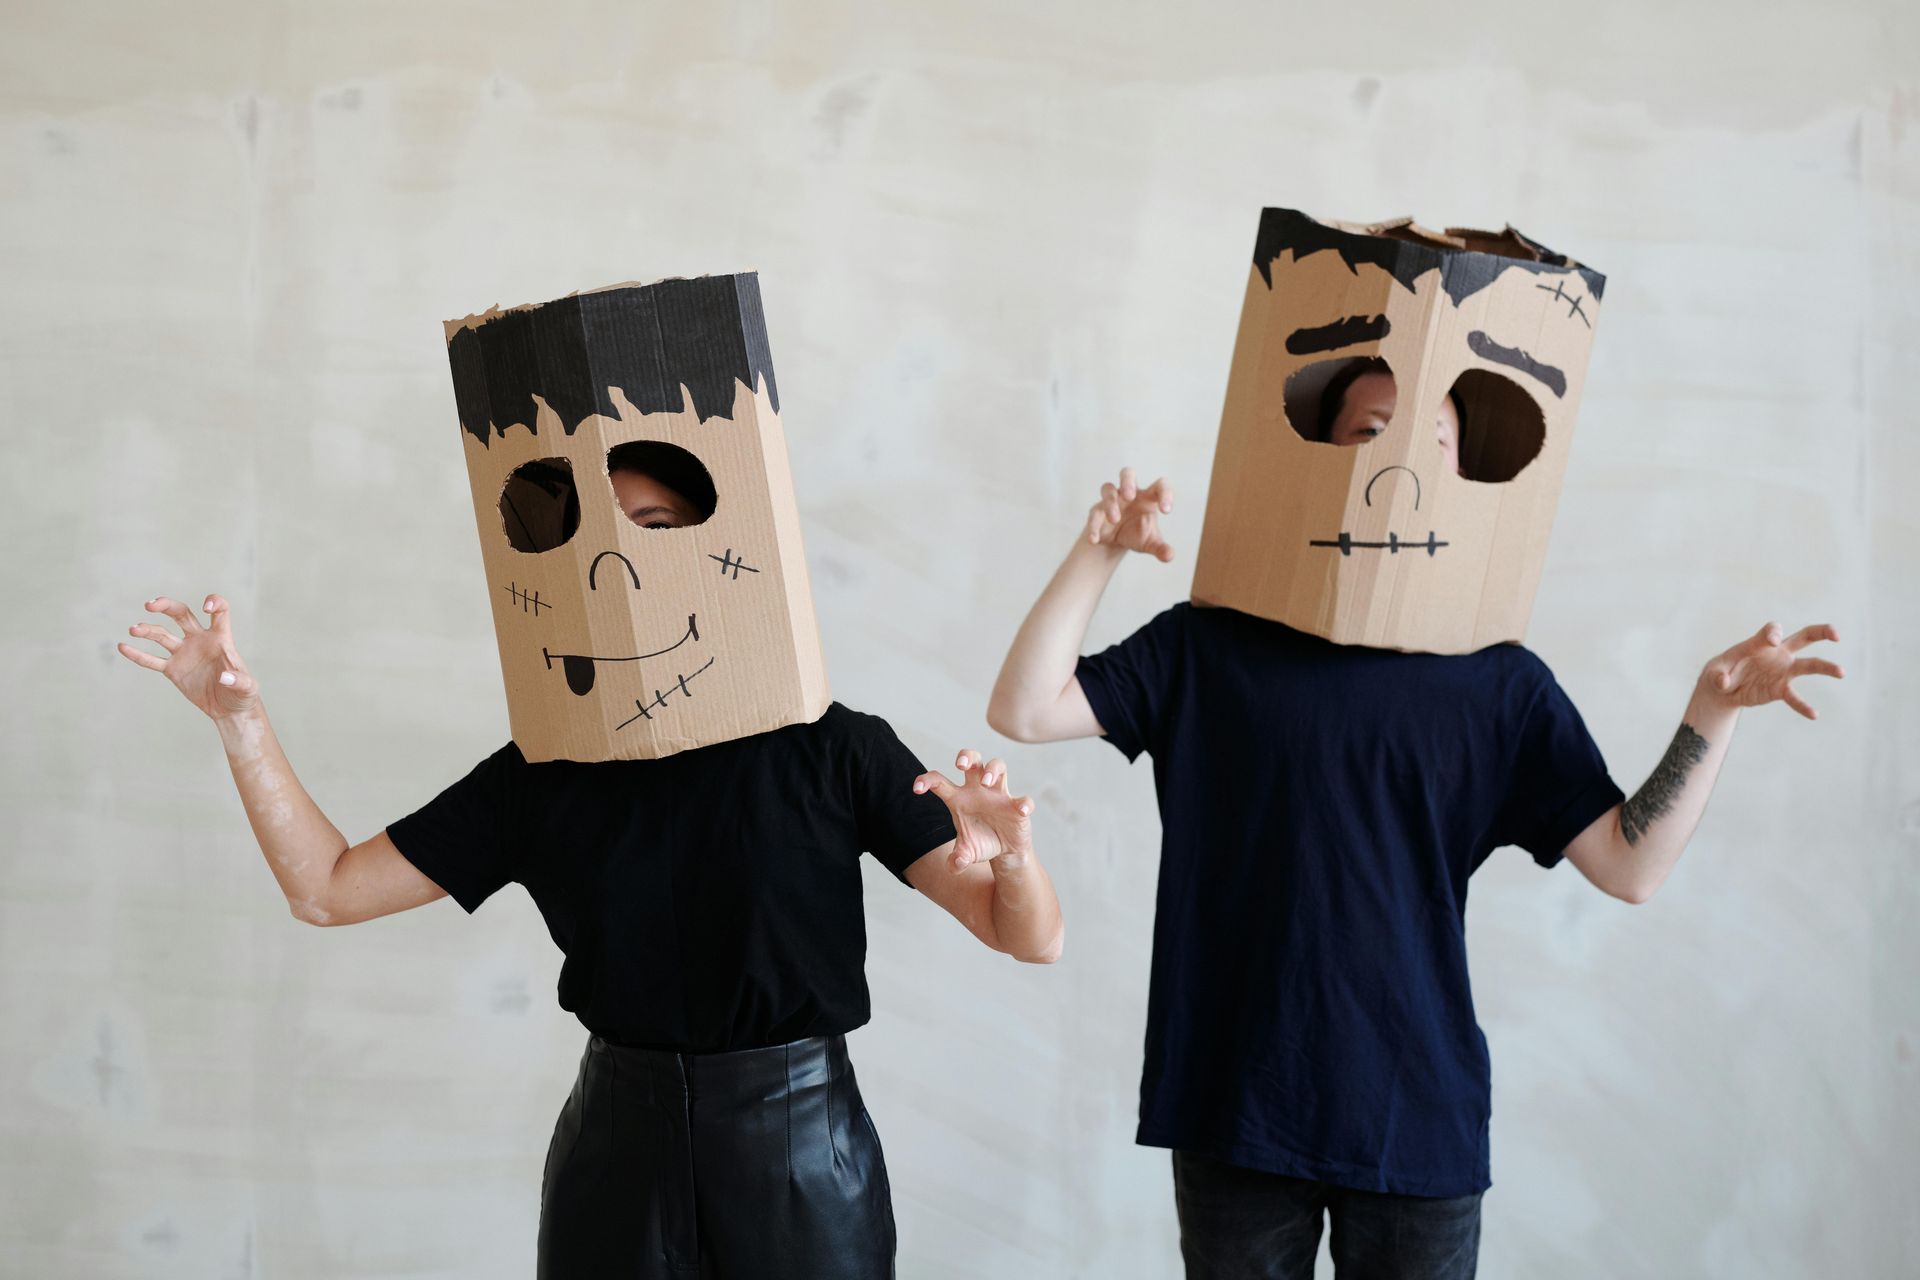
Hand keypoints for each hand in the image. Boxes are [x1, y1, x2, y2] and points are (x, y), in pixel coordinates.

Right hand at [117, 594, 259, 720]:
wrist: (228, 710)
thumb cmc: (242, 694)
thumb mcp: (248, 689)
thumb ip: (240, 681)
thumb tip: (225, 678)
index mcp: (221, 639)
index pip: (219, 612)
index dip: (214, 603)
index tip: (206, 607)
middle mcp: (200, 640)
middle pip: (181, 614)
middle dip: (167, 606)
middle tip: (150, 604)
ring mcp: (184, 653)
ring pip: (162, 635)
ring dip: (147, 630)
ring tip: (134, 629)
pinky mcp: (172, 670)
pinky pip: (151, 660)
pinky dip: (137, 654)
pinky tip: (123, 647)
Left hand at [912, 749, 1035, 870]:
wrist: (1003, 851)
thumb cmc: (980, 842)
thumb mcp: (966, 853)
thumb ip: (957, 859)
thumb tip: (955, 864)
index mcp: (958, 798)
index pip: (939, 781)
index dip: (927, 780)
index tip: (917, 789)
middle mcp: (978, 790)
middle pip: (972, 760)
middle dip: (966, 756)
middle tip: (959, 765)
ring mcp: (999, 795)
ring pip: (998, 766)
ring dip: (992, 770)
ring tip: (986, 783)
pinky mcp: (1017, 806)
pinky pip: (1023, 799)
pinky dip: (1024, 803)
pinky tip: (1021, 810)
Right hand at [1085, 467, 1173, 561]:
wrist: (1116, 542)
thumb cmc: (1138, 534)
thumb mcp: (1150, 543)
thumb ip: (1161, 548)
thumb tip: (1169, 556)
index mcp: (1148, 497)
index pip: (1159, 486)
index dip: (1165, 494)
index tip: (1166, 511)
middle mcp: (1129, 494)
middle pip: (1127, 474)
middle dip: (1127, 482)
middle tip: (1130, 496)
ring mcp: (1112, 500)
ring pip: (1108, 489)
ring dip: (1110, 503)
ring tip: (1114, 520)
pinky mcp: (1097, 511)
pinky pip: (1094, 513)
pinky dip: (1093, 526)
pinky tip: (1094, 539)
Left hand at [1700, 622, 1841, 719]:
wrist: (1722, 689)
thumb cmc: (1719, 672)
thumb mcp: (1714, 671)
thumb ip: (1718, 674)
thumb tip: (1723, 681)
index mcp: (1759, 643)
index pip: (1772, 631)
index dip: (1774, 633)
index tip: (1774, 641)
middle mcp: (1777, 653)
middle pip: (1805, 637)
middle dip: (1822, 632)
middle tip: (1836, 635)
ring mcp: (1782, 670)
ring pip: (1809, 665)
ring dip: (1825, 667)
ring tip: (1841, 672)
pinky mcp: (1780, 689)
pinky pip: (1794, 697)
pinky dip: (1803, 705)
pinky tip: (1814, 714)